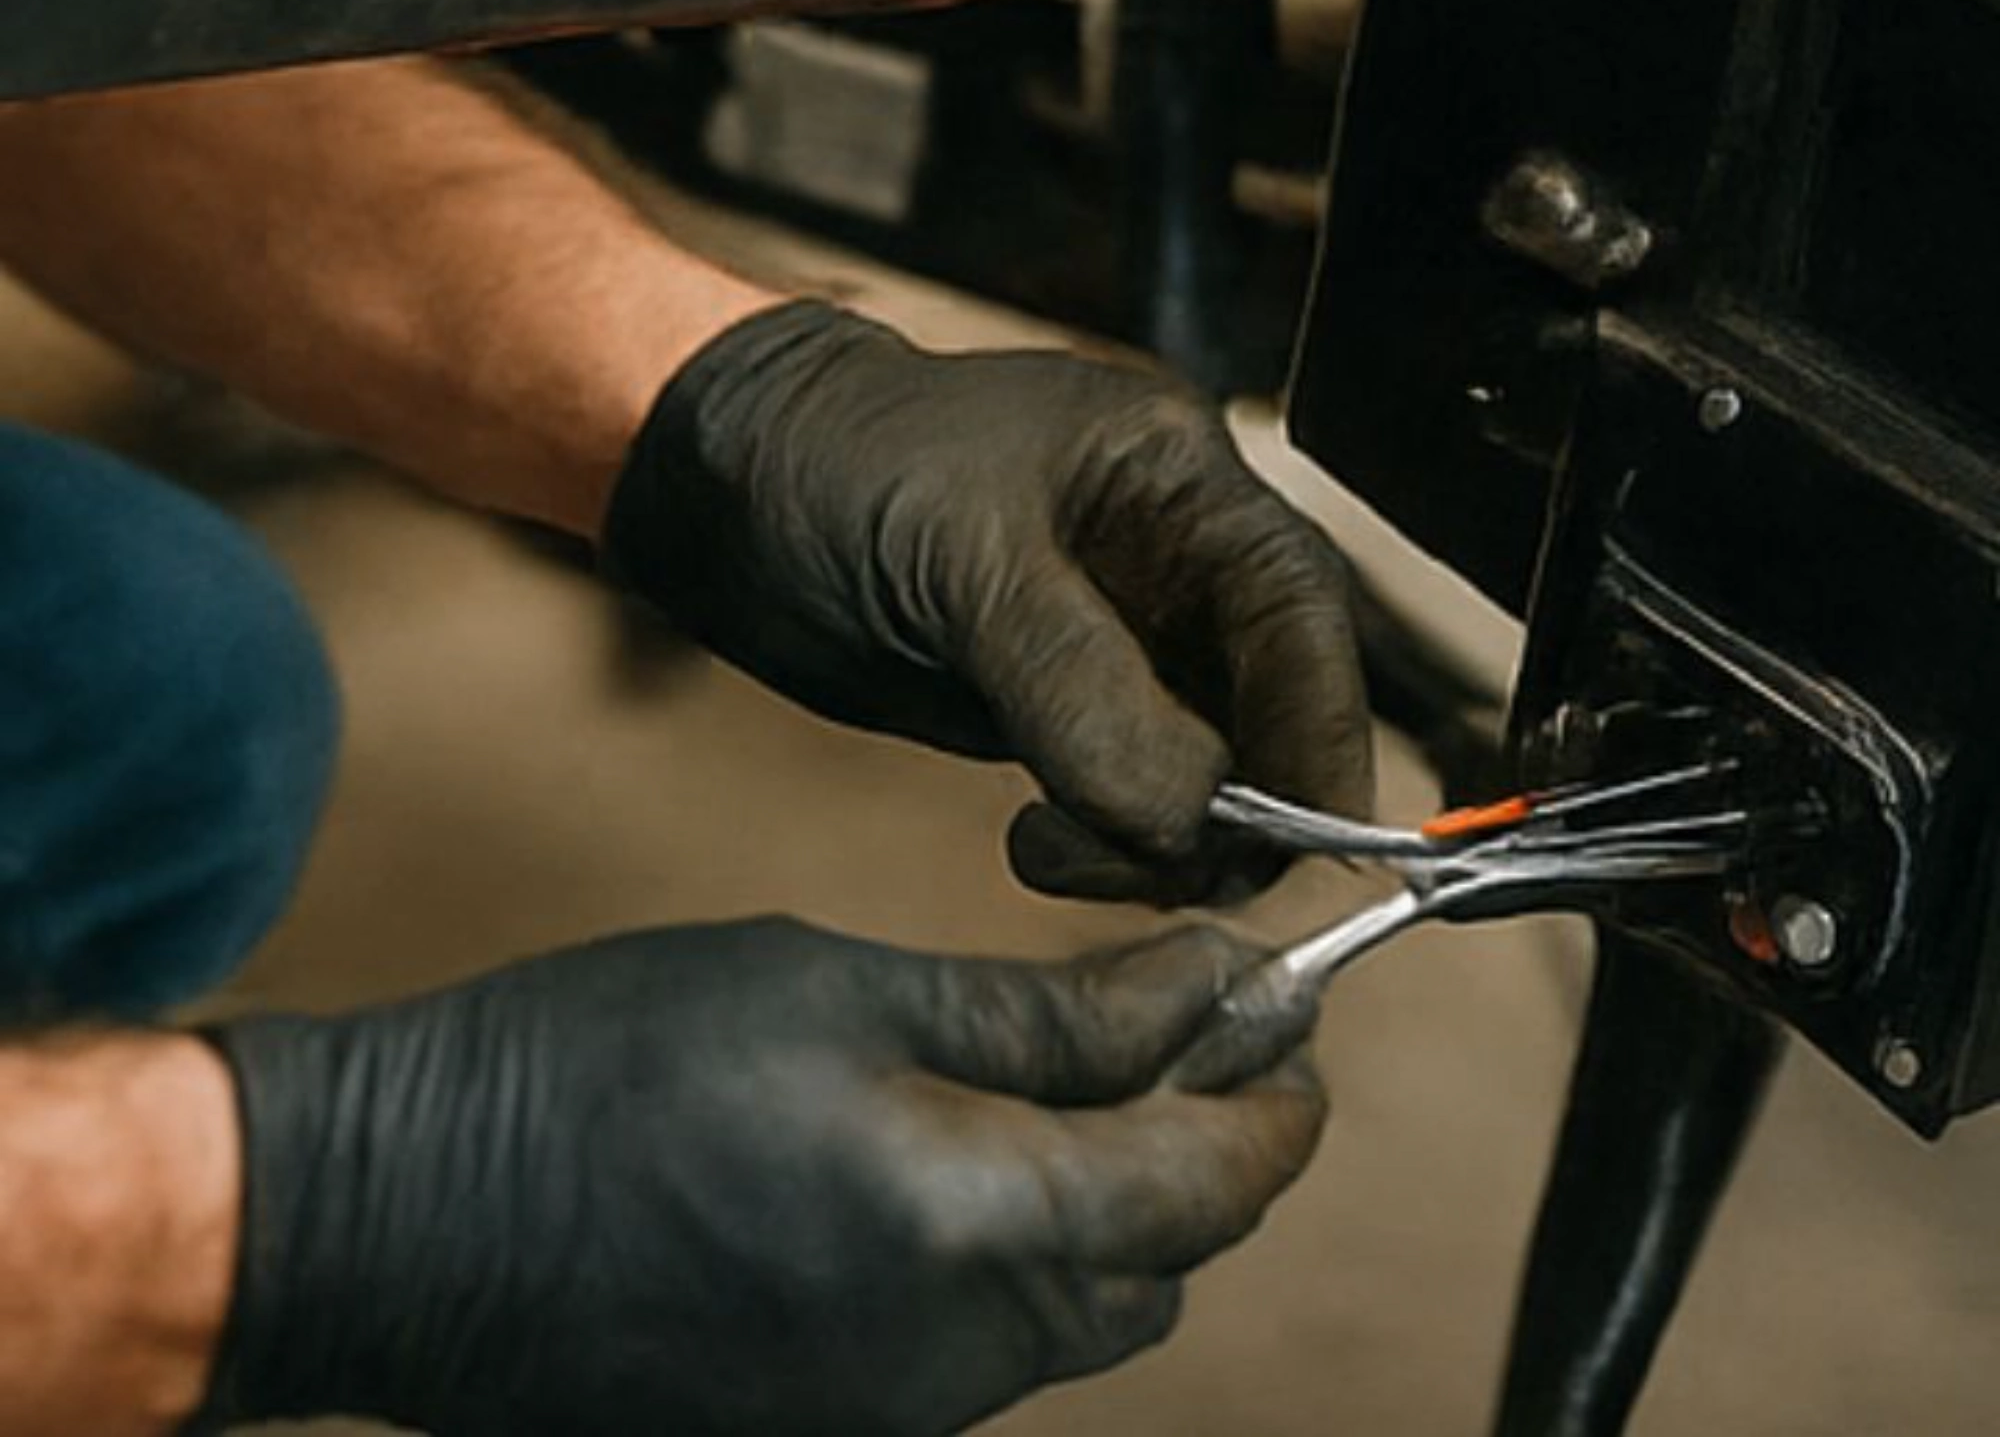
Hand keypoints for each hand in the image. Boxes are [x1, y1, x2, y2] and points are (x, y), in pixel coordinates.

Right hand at [198, 919, 1324, 1435]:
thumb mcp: (840, 989)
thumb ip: (1046, 1015)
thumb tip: (1206, 996)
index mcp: (971, 1224)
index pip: (1211, 1180)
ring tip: (1058, 1090)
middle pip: (1164, 1262)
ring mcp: (898, 1408)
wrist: (401, 1214)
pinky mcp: (839, 1422)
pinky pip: (989, 1350)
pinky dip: (1018, 1259)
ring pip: (1084, 1315)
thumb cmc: (608, 1063)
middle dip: (1202, 1151)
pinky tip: (953, 1168)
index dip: (1275, 1097)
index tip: (1291, 1016)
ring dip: (1111, 1208)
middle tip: (1173, 1035)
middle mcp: (959, 1354)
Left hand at [600, 303, 1371, 903]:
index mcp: (1180, 483)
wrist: (726, 495)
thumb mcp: (959, 560)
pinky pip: (1141, 803)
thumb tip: (1194, 819)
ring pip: (1216, 775)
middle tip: (1142, 862)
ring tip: (1046, 850)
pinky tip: (1037, 844)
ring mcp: (1131, 645)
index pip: (1302, 613)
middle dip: (1235, 805)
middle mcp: (1178, 565)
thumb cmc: (835, 471)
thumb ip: (1081, 689)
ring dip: (1161, 843)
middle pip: (1279, 710)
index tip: (1301, 839)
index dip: (1320, 731)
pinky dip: (1114, 848)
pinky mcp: (1078, 712)